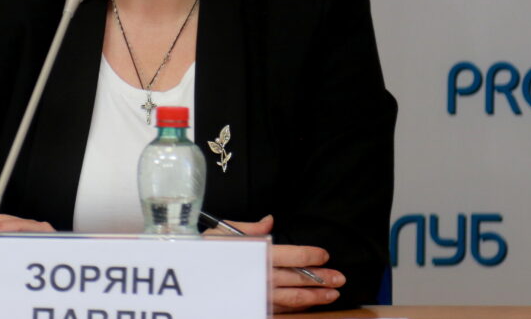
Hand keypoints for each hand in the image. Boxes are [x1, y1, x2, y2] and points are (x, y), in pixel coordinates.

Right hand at [204, 215, 344, 312]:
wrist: (190, 277)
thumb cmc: (204, 251)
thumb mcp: (222, 233)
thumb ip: (249, 229)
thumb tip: (270, 222)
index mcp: (256, 256)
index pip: (291, 256)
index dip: (310, 256)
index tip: (324, 255)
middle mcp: (261, 277)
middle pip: (297, 280)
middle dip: (321, 280)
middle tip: (340, 279)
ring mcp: (259, 295)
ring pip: (293, 299)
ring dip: (314, 297)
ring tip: (332, 295)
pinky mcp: (255, 306)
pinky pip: (281, 309)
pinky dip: (298, 308)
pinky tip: (309, 305)